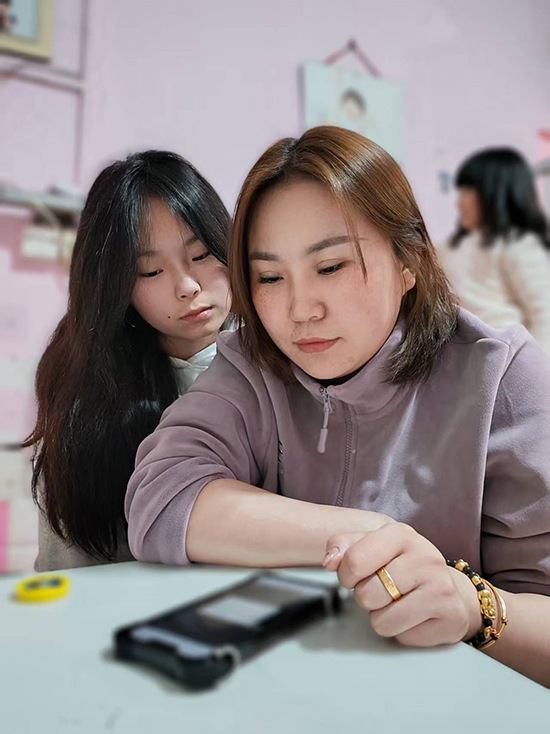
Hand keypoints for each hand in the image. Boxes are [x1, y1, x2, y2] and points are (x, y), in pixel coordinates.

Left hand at [323, 523, 481, 646]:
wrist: (451, 591)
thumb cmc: (404, 567)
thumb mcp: (373, 545)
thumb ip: (345, 546)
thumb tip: (330, 561)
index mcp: (401, 534)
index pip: (354, 560)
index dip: (346, 575)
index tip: (355, 576)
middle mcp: (425, 557)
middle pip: (366, 594)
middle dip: (366, 597)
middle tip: (382, 590)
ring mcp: (441, 587)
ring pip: (382, 622)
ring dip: (382, 617)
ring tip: (398, 603)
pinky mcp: (450, 617)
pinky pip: (403, 637)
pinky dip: (402, 631)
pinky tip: (415, 617)